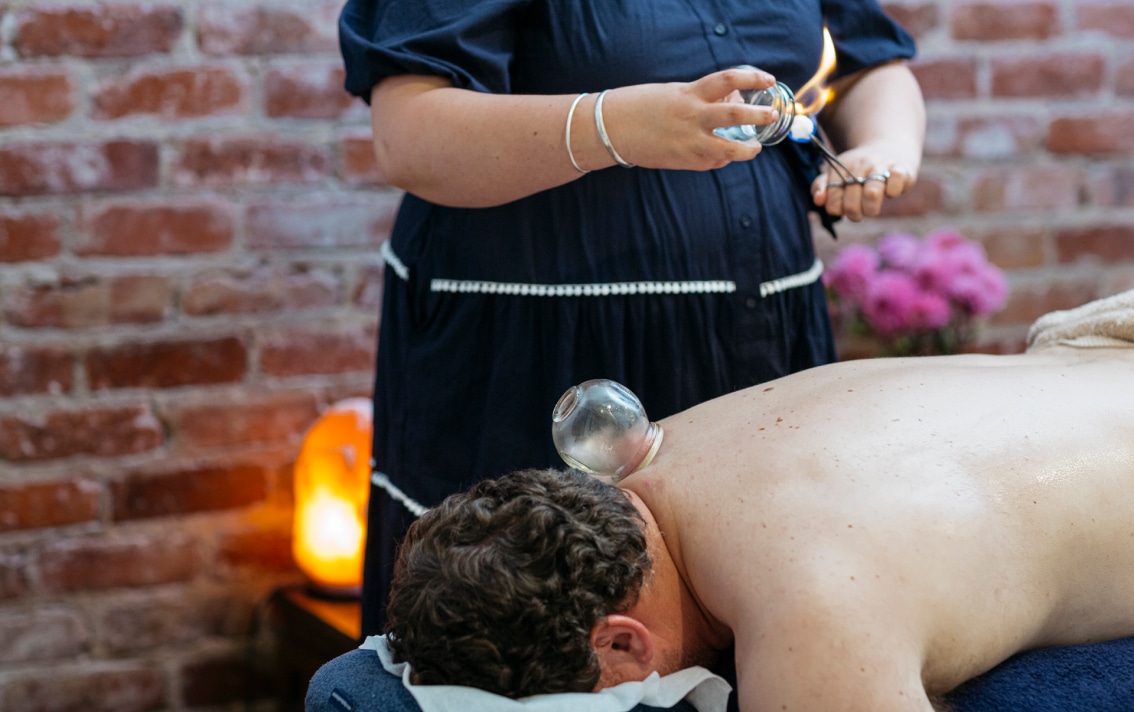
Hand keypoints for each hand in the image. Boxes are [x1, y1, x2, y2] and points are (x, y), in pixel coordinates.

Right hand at [599, 67, 782, 170]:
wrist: (613, 129)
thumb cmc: (642, 106)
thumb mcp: (674, 93)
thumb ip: (701, 97)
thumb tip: (729, 100)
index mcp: (689, 94)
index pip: (728, 80)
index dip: (752, 78)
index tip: (768, 80)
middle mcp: (692, 116)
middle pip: (735, 115)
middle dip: (758, 115)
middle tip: (772, 115)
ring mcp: (689, 142)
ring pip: (729, 149)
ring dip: (747, 150)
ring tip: (755, 148)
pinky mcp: (684, 161)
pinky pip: (711, 162)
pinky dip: (720, 159)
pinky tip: (722, 155)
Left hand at [810, 141, 917, 221]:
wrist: (889, 146)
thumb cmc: (858, 169)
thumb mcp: (837, 174)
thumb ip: (822, 187)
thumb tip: (819, 200)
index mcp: (840, 167)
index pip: (831, 200)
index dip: (837, 209)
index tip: (843, 206)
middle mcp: (859, 165)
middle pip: (851, 203)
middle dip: (854, 214)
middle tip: (859, 212)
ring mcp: (880, 166)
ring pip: (871, 194)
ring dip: (871, 209)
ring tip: (872, 207)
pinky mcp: (901, 169)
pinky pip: (895, 186)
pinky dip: (893, 193)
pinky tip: (890, 191)